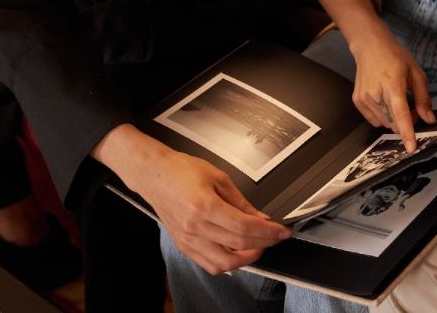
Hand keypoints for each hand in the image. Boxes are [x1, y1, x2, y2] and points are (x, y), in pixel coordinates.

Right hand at [95, 127, 290, 273]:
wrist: (153, 175)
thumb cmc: (182, 171)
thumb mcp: (219, 178)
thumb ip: (241, 202)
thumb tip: (261, 218)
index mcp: (205, 207)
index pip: (245, 227)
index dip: (269, 231)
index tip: (283, 231)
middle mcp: (195, 228)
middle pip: (239, 245)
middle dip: (265, 243)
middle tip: (276, 237)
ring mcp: (188, 240)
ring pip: (225, 262)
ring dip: (247, 258)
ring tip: (259, 246)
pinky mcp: (183, 246)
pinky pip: (209, 264)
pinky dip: (228, 263)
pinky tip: (238, 252)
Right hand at [351, 34, 435, 151]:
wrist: (370, 46)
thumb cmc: (395, 57)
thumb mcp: (416, 73)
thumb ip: (423, 98)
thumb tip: (429, 119)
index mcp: (393, 84)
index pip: (401, 114)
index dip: (407, 132)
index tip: (411, 148)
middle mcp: (375, 93)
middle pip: (394, 123)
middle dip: (407, 122)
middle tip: (413, 108)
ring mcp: (364, 98)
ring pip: (385, 123)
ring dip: (395, 120)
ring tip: (398, 101)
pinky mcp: (358, 101)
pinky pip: (375, 120)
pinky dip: (384, 117)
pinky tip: (386, 101)